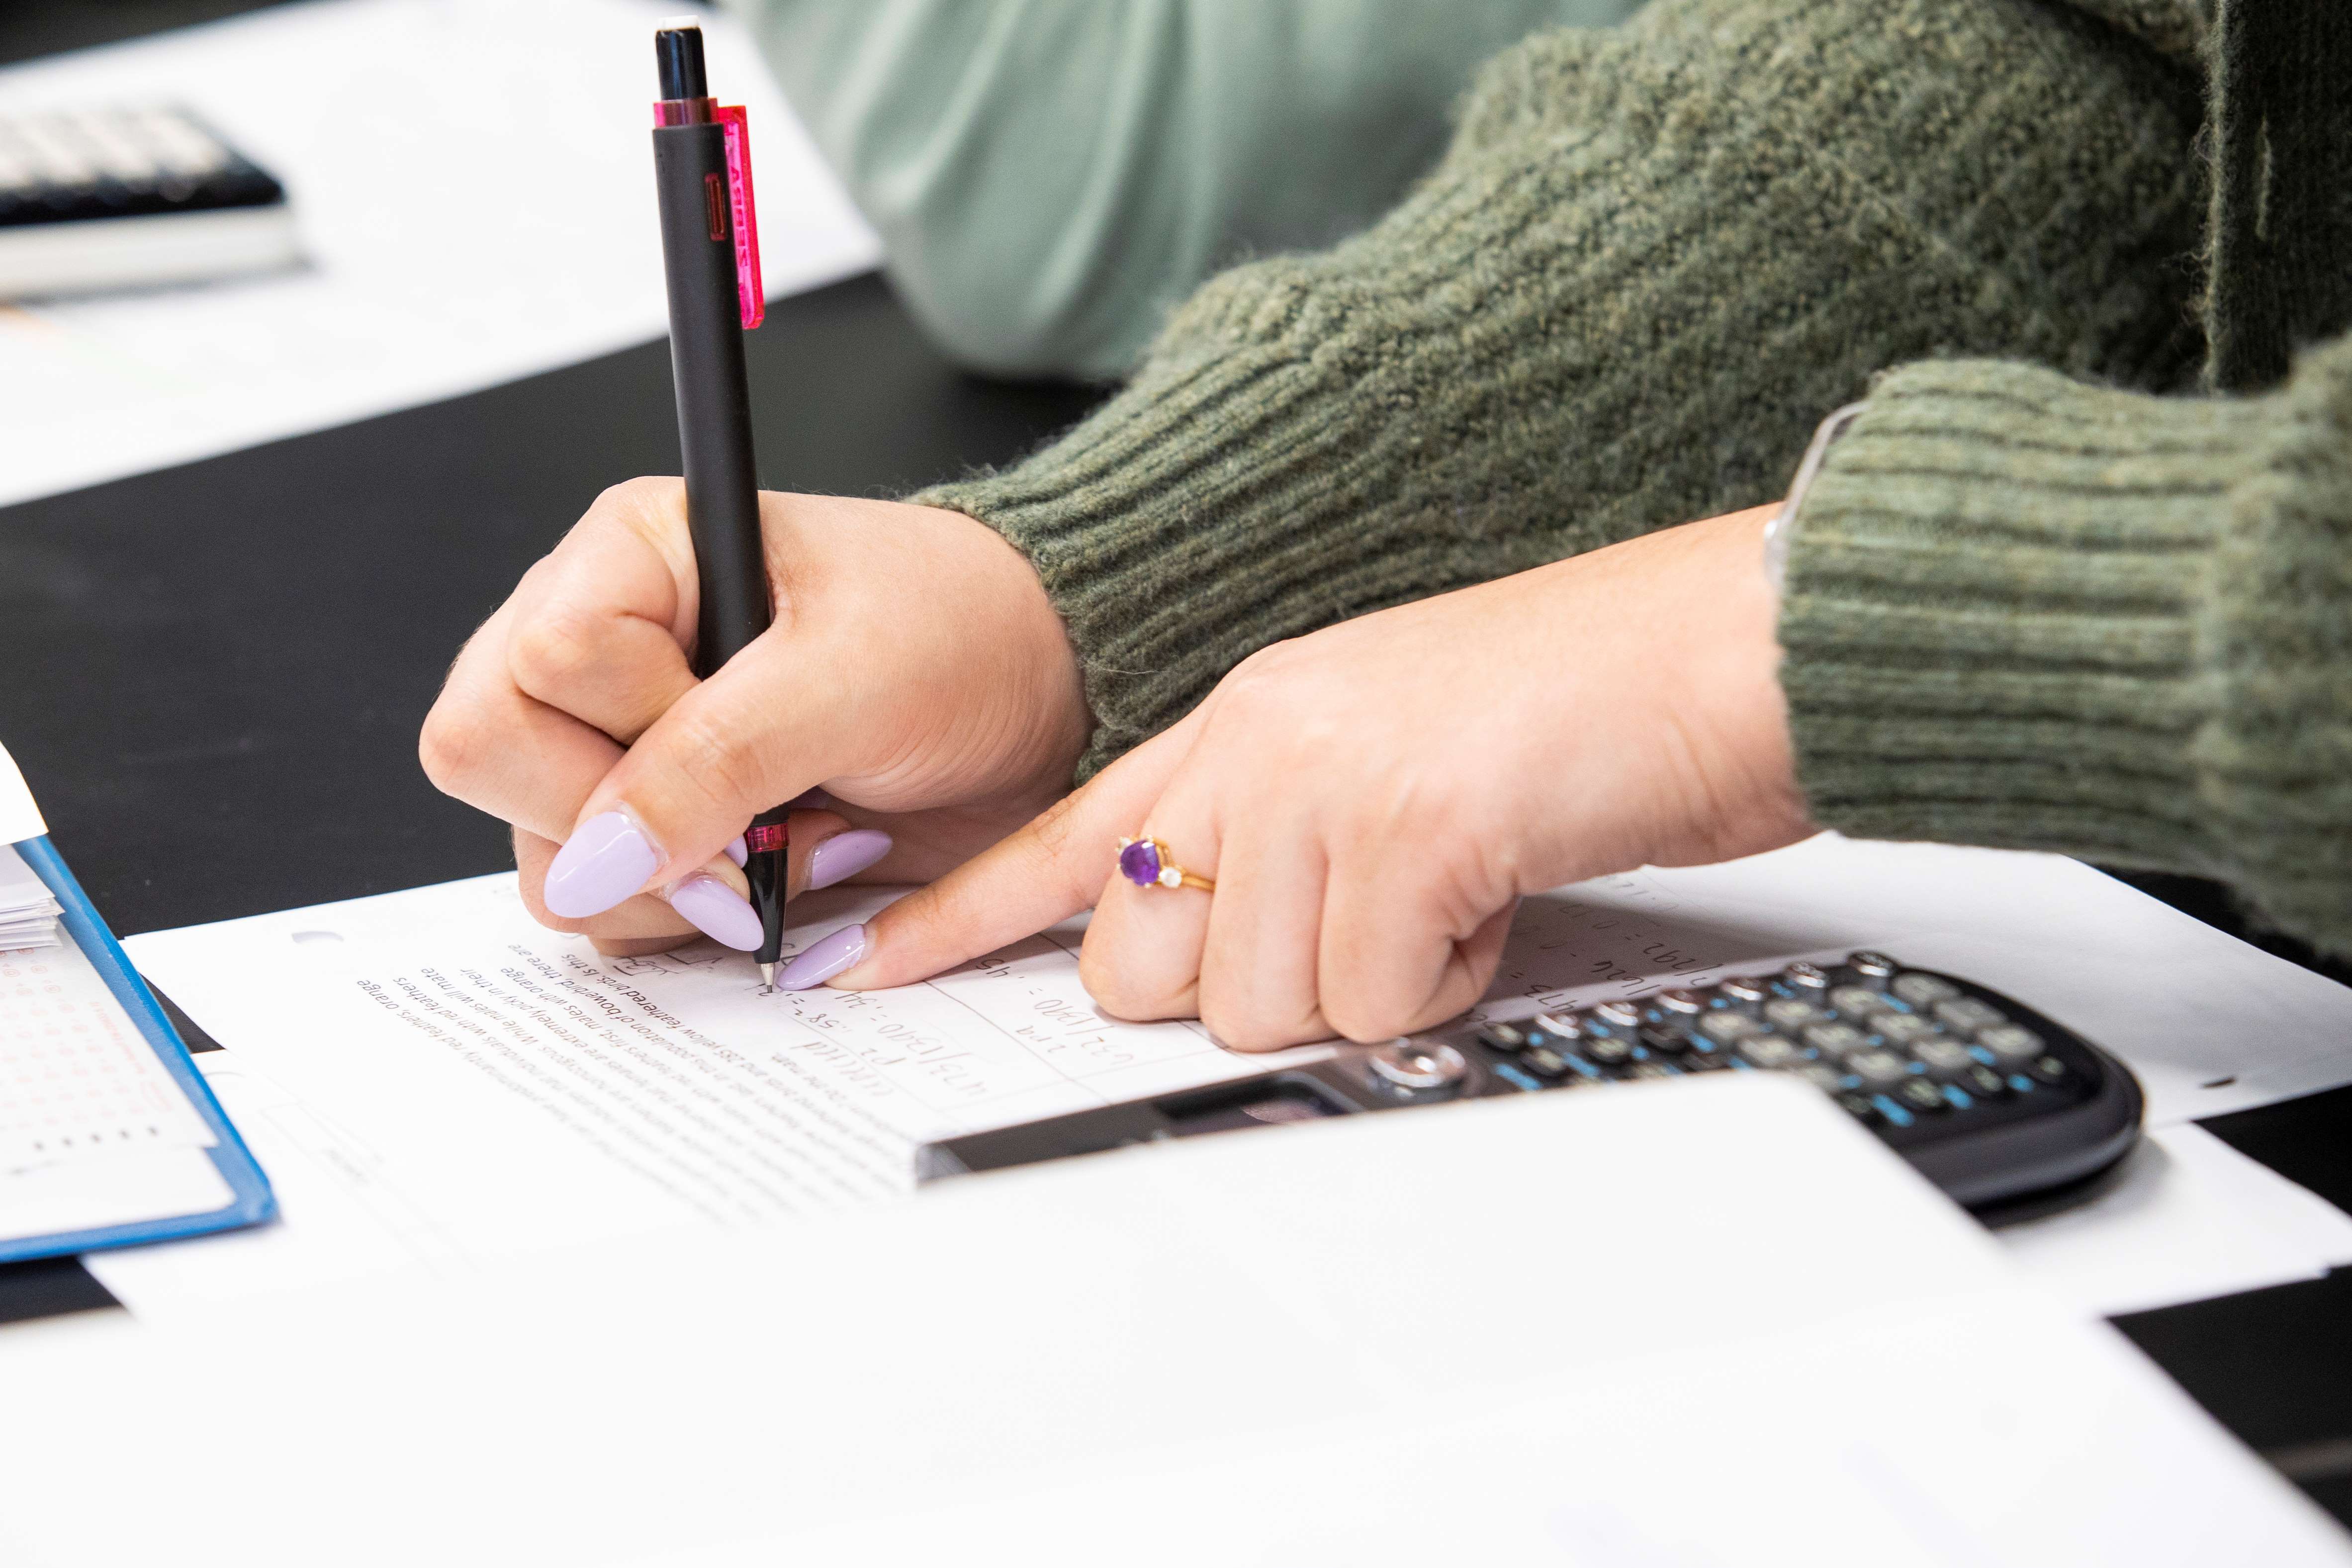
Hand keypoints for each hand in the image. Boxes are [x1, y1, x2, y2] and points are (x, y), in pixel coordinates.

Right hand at [419, 480, 1087, 953]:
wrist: (1048, 695)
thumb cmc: (964, 638)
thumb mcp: (850, 681)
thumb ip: (716, 760)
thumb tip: (595, 857)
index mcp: (631, 558)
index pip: (535, 667)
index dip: (631, 728)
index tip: (746, 734)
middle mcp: (606, 646)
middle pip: (492, 759)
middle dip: (627, 823)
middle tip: (753, 821)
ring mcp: (626, 745)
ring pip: (546, 855)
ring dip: (675, 882)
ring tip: (793, 836)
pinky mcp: (668, 827)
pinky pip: (608, 905)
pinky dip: (694, 914)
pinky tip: (784, 867)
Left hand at [812, 508, 1811, 1046]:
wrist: (1716, 645)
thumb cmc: (1572, 709)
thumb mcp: (1387, 754)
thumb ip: (1277, 834)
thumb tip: (1219, 955)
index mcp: (1246, 718)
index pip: (1063, 834)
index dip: (956, 914)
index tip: (865, 965)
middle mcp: (1260, 741)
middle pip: (1140, 961)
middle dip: (1244, 980)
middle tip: (1360, 919)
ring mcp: (1322, 779)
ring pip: (1255, 1001)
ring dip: (1366, 980)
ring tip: (1451, 889)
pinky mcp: (1402, 830)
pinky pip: (1372, 995)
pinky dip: (1446, 974)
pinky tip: (1497, 886)